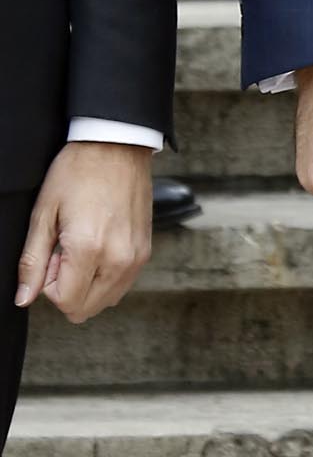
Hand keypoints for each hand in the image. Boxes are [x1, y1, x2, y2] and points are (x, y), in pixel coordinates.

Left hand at [15, 144, 153, 322]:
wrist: (117, 147)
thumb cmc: (79, 171)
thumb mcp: (43, 213)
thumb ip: (32, 261)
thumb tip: (24, 297)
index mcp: (89, 249)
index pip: (66, 303)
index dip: (49, 285)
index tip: (52, 255)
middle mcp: (119, 259)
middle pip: (85, 309)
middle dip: (68, 289)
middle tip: (64, 253)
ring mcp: (136, 258)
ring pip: (105, 302)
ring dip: (87, 285)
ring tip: (82, 248)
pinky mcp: (145, 253)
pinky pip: (121, 286)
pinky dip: (104, 277)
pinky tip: (99, 246)